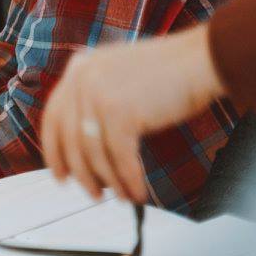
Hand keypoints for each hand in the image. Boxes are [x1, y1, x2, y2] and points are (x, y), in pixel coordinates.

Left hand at [41, 26, 223, 204]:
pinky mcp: (120, 112)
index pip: (53, 117)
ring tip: (122, 196)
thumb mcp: (118, 78)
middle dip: (82, 174)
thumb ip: (95, 102)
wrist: (202, 59)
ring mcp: (98, 94)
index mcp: (79, 68)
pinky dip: (129, 179)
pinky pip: (120, 157)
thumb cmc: (170, 73)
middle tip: (94, 193)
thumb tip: (84, 151)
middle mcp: (82, 78)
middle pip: (70, 140)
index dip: (54, 152)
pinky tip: (137, 192)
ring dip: (110, 181)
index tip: (60, 175)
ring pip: (94, 153)